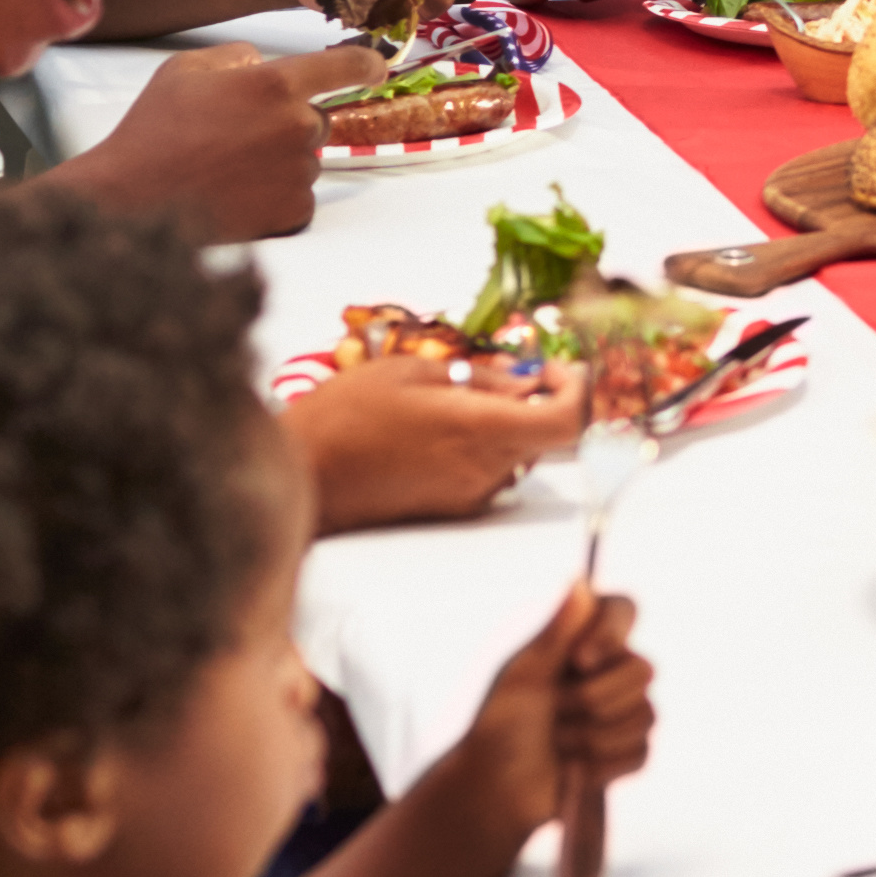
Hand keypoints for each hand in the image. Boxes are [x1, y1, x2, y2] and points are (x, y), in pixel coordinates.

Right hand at [49, 45, 358, 243]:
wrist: (132, 199)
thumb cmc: (152, 131)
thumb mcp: (184, 71)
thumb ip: (233, 56)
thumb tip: (260, 61)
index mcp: (274, 84)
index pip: (346, 67)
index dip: (365, 66)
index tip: (374, 69)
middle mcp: (296, 126)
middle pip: (318, 120)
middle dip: (289, 125)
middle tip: (240, 137)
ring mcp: (298, 172)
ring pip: (306, 160)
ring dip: (281, 162)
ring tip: (228, 169)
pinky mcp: (294, 211)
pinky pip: (300, 197)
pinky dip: (277, 196)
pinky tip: (236, 194)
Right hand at [289, 345, 590, 531]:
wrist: (297, 476)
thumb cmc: (344, 416)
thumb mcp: (411, 371)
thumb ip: (479, 378)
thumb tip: (525, 381)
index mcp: (480, 429)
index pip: (569, 421)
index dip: (577, 391)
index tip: (558, 369)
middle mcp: (484, 469)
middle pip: (547, 436)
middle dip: (539, 400)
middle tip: (508, 372)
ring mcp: (467, 494)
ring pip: (517, 452)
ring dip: (506, 421)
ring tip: (456, 395)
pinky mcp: (448, 507)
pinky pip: (487, 470)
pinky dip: (480, 444)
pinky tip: (436, 426)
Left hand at [435, 577, 659, 852]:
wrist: (494, 787)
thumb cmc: (500, 723)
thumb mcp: (523, 676)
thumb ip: (556, 632)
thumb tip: (581, 581)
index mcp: (582, 639)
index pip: (624, 610)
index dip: (612, 634)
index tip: (580, 660)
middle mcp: (609, 669)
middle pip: (644, 670)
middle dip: (594, 700)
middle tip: (553, 711)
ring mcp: (624, 710)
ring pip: (645, 716)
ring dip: (592, 737)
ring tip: (557, 742)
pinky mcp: (629, 750)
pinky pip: (640, 752)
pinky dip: (601, 765)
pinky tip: (573, 766)